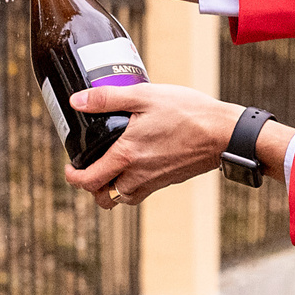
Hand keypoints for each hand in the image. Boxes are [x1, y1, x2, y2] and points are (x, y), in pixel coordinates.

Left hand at [62, 83, 294, 207]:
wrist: (224, 134)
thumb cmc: (188, 113)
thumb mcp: (145, 97)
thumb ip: (108, 98)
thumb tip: (77, 101)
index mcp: (126, 154)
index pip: (89, 180)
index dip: (72, 177)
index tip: (70, 167)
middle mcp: (137, 174)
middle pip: (103, 196)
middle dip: (90, 188)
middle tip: (88, 170)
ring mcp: (154, 181)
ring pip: (123, 198)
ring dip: (112, 189)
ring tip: (110, 171)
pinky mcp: (168, 181)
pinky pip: (141, 193)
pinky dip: (132, 187)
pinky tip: (136, 167)